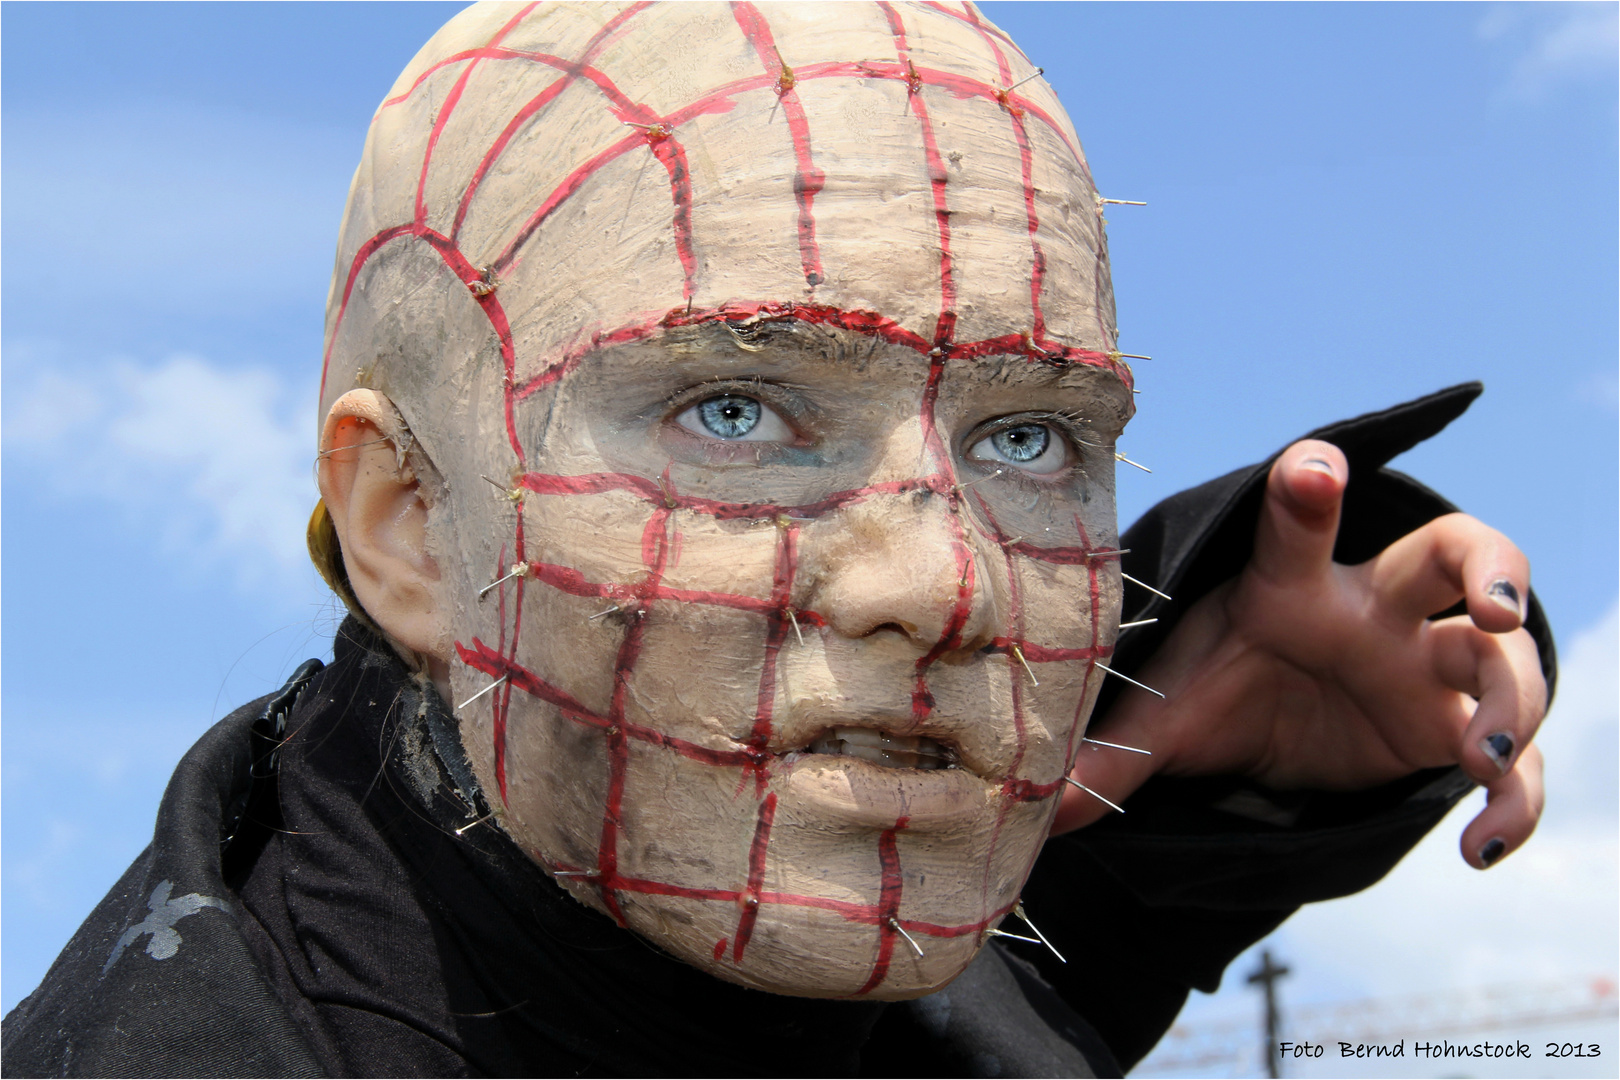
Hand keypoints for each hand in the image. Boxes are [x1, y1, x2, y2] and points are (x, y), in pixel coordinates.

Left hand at [1052, 439, 1547, 868]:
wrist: (1271, 733)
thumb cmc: (1223, 687)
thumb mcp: (1167, 716)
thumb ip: (1112, 754)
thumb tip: (1041, 811)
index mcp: (1291, 585)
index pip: (1301, 526)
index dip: (1310, 490)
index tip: (1315, 466)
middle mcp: (1374, 610)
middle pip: (1459, 552)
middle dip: (1490, 570)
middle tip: (1491, 609)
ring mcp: (1426, 668)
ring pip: (1506, 657)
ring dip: (1511, 699)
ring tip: (1476, 753)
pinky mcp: (1451, 731)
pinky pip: (1515, 761)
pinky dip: (1514, 801)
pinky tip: (1481, 846)